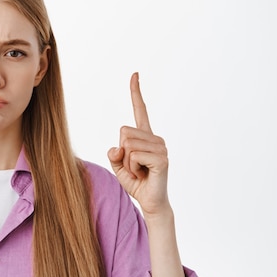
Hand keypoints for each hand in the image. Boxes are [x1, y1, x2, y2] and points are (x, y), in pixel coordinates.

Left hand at [107, 72, 169, 216]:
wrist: (150, 201)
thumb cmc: (136, 182)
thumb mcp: (118, 165)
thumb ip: (114, 153)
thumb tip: (118, 147)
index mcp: (145, 136)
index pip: (140, 110)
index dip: (136, 92)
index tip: (134, 74)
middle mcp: (155, 138)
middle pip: (123, 132)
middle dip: (122, 152)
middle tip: (134, 166)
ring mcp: (160, 147)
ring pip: (127, 145)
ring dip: (127, 163)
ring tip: (140, 171)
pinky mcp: (162, 159)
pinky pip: (134, 156)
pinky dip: (132, 168)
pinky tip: (144, 174)